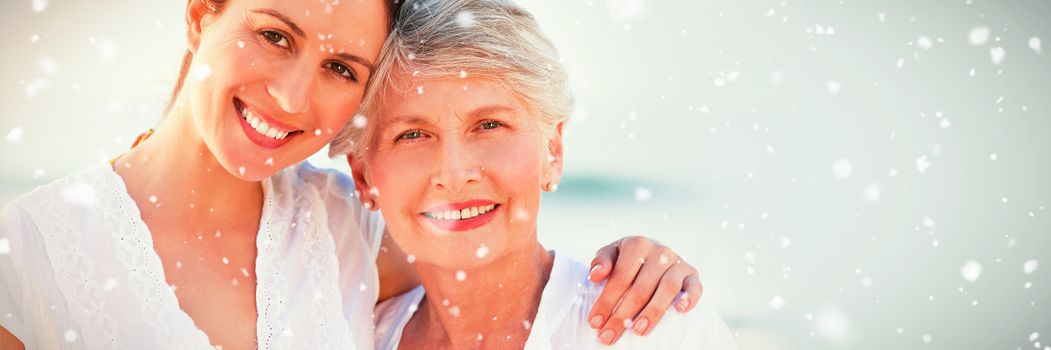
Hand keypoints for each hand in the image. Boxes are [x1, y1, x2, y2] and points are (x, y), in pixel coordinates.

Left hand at [586, 236, 702, 344]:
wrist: (653, 253)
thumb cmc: (627, 258)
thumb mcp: (612, 254)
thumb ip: (601, 261)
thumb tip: (596, 275)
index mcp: (637, 245)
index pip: (620, 277)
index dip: (606, 301)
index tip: (594, 322)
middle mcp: (660, 252)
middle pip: (641, 288)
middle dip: (623, 315)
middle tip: (609, 335)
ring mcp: (678, 263)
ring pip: (667, 289)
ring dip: (653, 312)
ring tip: (638, 330)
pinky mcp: (692, 275)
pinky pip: (695, 287)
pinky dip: (690, 298)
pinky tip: (681, 310)